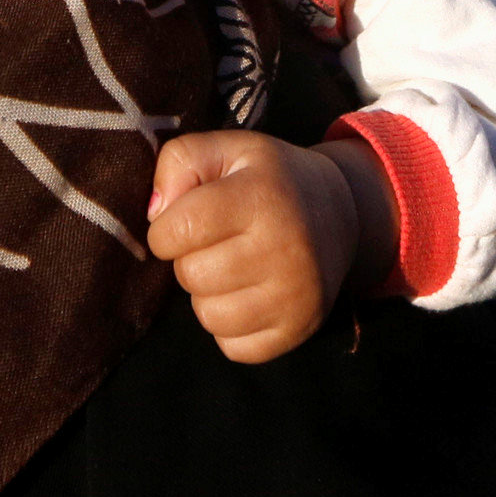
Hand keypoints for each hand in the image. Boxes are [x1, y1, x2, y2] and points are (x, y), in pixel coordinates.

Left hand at [146, 131, 375, 363]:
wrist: (339, 214)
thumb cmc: (269, 181)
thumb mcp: (228, 150)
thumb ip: (179, 162)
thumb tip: (156, 214)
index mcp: (262, 197)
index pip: (178, 229)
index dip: (166, 228)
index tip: (184, 221)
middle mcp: (286, 247)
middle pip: (190, 275)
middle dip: (190, 259)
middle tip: (218, 243)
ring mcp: (296, 294)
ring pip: (208, 316)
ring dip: (208, 295)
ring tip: (233, 267)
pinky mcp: (300, 329)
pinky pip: (232, 347)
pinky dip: (231, 326)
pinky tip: (249, 294)